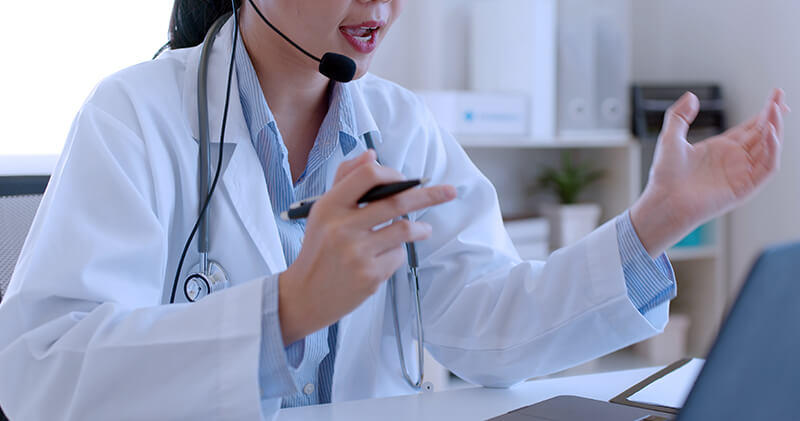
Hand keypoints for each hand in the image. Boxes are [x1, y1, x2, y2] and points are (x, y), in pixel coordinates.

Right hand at [277, 150, 456, 344]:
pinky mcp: (370, 275)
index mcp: (329, 206)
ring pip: (404, 229)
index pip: (368, 176)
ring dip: (420, 229)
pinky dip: (397, 253)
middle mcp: (342, 228)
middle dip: (429, 195)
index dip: (392, 173)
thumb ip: (346, 180)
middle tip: (449, 192)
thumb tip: (371, 155)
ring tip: (424, 230)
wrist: (304, 294)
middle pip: (397, 201)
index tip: (405, 179)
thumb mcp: (323, 211)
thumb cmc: (318, 248)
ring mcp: (357, 253)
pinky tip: (385, 257)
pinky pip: (398, 255)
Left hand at [631, 89, 788, 256]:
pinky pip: (766, 168)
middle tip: (780, 96)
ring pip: (768, 148)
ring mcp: (741, 173)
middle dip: (773, 115)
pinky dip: (773, 150)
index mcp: (720, 149)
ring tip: (776, 109)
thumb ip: (679, 116)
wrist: (664, 200)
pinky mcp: (744, 188)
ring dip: (775, 129)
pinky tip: (771, 133)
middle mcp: (734, 160)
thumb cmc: (665, 176)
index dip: (764, 112)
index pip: (750, 127)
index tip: (775, 96)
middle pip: (762, 134)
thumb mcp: (670, 138)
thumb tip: (691, 96)